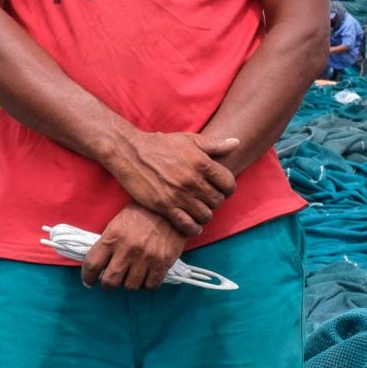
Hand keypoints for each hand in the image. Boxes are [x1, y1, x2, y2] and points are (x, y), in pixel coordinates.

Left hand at [81, 205, 185, 290]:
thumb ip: (107, 243)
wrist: (169, 209)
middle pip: (110, 282)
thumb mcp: (118, 223)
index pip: (92, 264)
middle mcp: (127, 249)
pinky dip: (146, 283)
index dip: (87, 277)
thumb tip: (98, 264)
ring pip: (130, 286)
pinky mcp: (162, 263)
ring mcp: (146, 258)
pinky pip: (150, 285)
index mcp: (112, 237)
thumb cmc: (141, 214)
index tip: (89, 281)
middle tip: (111, 281)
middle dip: (108, 285)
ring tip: (131, 274)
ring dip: (129, 283)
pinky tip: (146, 275)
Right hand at [103, 130, 240, 235]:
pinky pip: (187, 225)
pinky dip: (193, 228)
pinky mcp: (164, 206)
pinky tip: (192, 225)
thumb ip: (214, 144)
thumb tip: (237, 142)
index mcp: (202, 163)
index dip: (228, 189)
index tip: (222, 190)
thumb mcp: (189, 139)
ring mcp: (178, 195)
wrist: (129, 152)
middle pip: (217, 201)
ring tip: (199, 211)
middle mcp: (192, 180)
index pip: (228, 183)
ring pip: (205, 215)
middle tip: (207, 200)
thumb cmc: (160, 144)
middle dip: (215, 202)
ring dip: (204, 215)